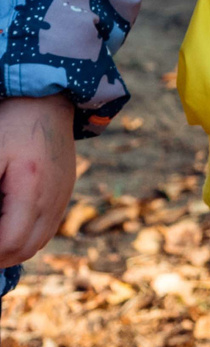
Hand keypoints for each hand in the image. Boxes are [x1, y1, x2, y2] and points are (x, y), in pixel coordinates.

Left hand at [0, 96, 74, 267]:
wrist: (48, 98)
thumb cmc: (11, 123)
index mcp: (32, 189)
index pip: (8, 243)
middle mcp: (53, 197)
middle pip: (26, 248)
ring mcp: (63, 194)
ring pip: (38, 241)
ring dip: (13, 248)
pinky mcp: (65, 188)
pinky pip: (47, 226)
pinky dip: (26, 234)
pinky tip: (8, 222)